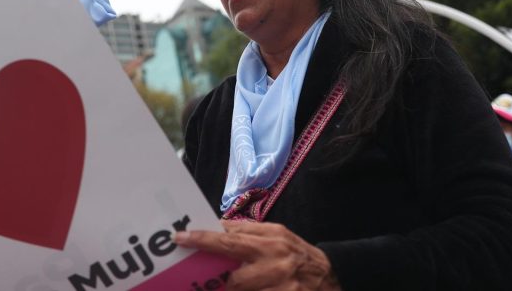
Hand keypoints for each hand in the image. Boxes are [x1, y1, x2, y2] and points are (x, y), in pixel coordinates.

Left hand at [175, 221, 340, 290]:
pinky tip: (246, 290)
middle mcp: (276, 264)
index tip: (181, 238)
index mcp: (271, 240)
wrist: (331, 277)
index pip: (230, 239)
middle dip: (218, 286)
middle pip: (233, 279)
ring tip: (226, 287)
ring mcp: (282, 287)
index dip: (204, 240)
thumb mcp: (277, 235)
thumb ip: (249, 232)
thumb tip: (217, 227)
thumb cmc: (297, 254)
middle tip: (201, 284)